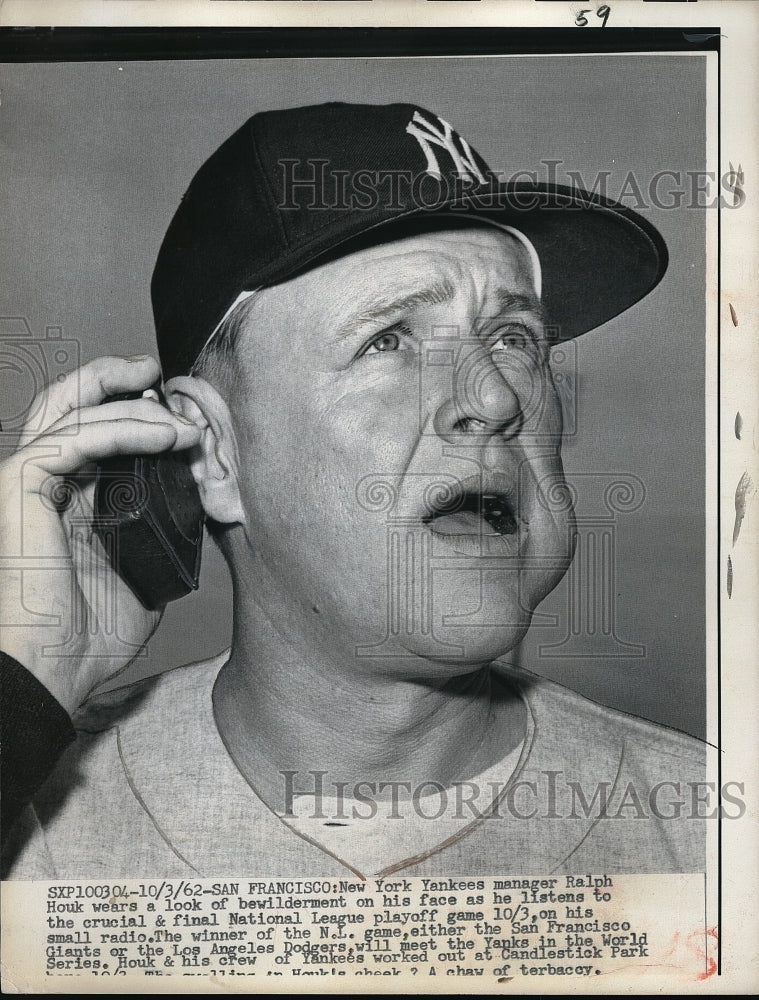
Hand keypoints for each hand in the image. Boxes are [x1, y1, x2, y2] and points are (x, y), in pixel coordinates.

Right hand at [0, 356, 200, 713]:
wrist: (54, 672)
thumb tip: (190, 524)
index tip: (176, 415)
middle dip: (111, 380)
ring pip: (71, 412)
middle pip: (66, 406)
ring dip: (132, 407)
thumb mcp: (139, 578)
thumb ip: (155, 543)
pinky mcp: (21, 488)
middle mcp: (42, 486)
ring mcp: (27, 484)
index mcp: (65, 503)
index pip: (89, 435)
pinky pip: (75, 439)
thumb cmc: (86, 637)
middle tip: (156, 375)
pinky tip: (163, 435)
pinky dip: (122, 429)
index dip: (129, 415)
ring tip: (180, 419)